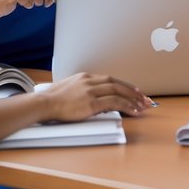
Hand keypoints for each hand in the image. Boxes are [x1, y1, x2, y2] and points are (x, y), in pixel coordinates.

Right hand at [38, 73, 152, 120]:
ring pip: (119, 92)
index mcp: (86, 77)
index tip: (134, 90)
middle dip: (133, 91)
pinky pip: (115, 103)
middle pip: (117, 84)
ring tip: (143, 105)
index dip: (124, 85)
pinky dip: (127, 106)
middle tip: (144, 98)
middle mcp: (90, 81)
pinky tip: (133, 111)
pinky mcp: (91, 103)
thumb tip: (95, 98)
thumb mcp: (70, 88)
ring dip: (133, 99)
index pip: (110, 79)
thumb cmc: (53, 99)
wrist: (44, 103)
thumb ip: (84, 90)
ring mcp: (91, 91)